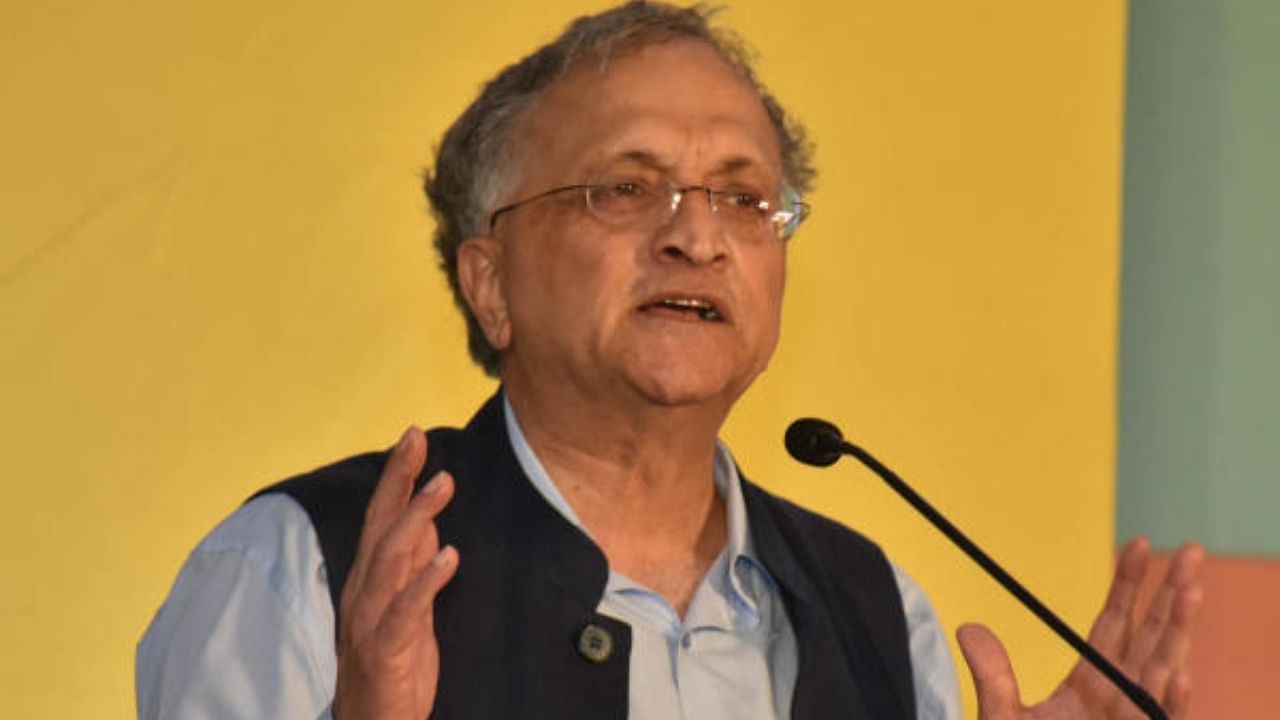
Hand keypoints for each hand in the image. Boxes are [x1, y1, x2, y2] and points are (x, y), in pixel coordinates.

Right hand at [333, 427, 458, 719]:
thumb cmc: (391, 662)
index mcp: (369, 578)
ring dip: (416, 518)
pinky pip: (404, 611)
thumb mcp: (407, 603)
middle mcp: (364, 591)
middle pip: (378, 525)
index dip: (396, 475)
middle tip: (418, 440)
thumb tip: (427, 519)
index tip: (413, 435)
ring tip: (443, 484)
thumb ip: (413, 563)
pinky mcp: (386, 650)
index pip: (380, 516)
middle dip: (398, 480)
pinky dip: (425, 582)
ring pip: (389, 558)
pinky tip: (449, 557)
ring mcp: (370, 620)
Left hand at [957, 537, 1203, 719]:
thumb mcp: (1002, 719)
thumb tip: (968, 629)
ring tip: (1191, 589)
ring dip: (1177, 633)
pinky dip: (1169, 701)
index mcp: (1091, 685)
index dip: (1130, 585)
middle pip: (1150, 637)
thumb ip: (992, 677)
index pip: (1115, 623)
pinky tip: (1177, 671)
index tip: (1140, 544)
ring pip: (1162, 672)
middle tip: (1189, 550)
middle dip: (1171, 595)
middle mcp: (1120, 700)